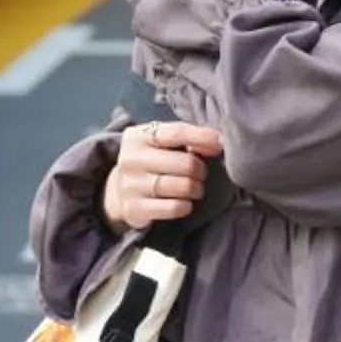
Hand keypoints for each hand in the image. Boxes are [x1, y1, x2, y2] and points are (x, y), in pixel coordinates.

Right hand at [104, 122, 222, 231]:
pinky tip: (185, 203)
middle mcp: (131, 158)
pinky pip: (174, 208)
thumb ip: (188, 139)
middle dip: (200, 170)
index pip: (177, 133)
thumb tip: (218, 143)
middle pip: (185, 164)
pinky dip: (185, 206)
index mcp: (138, 136)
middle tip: (200, 174)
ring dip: (196, 189)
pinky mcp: (134, 208)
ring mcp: (130, 185)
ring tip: (195, 188)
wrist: (119, 191)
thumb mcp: (163, 144)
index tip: (221, 143)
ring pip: (182, 187)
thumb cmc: (151, 161)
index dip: (203, 137)